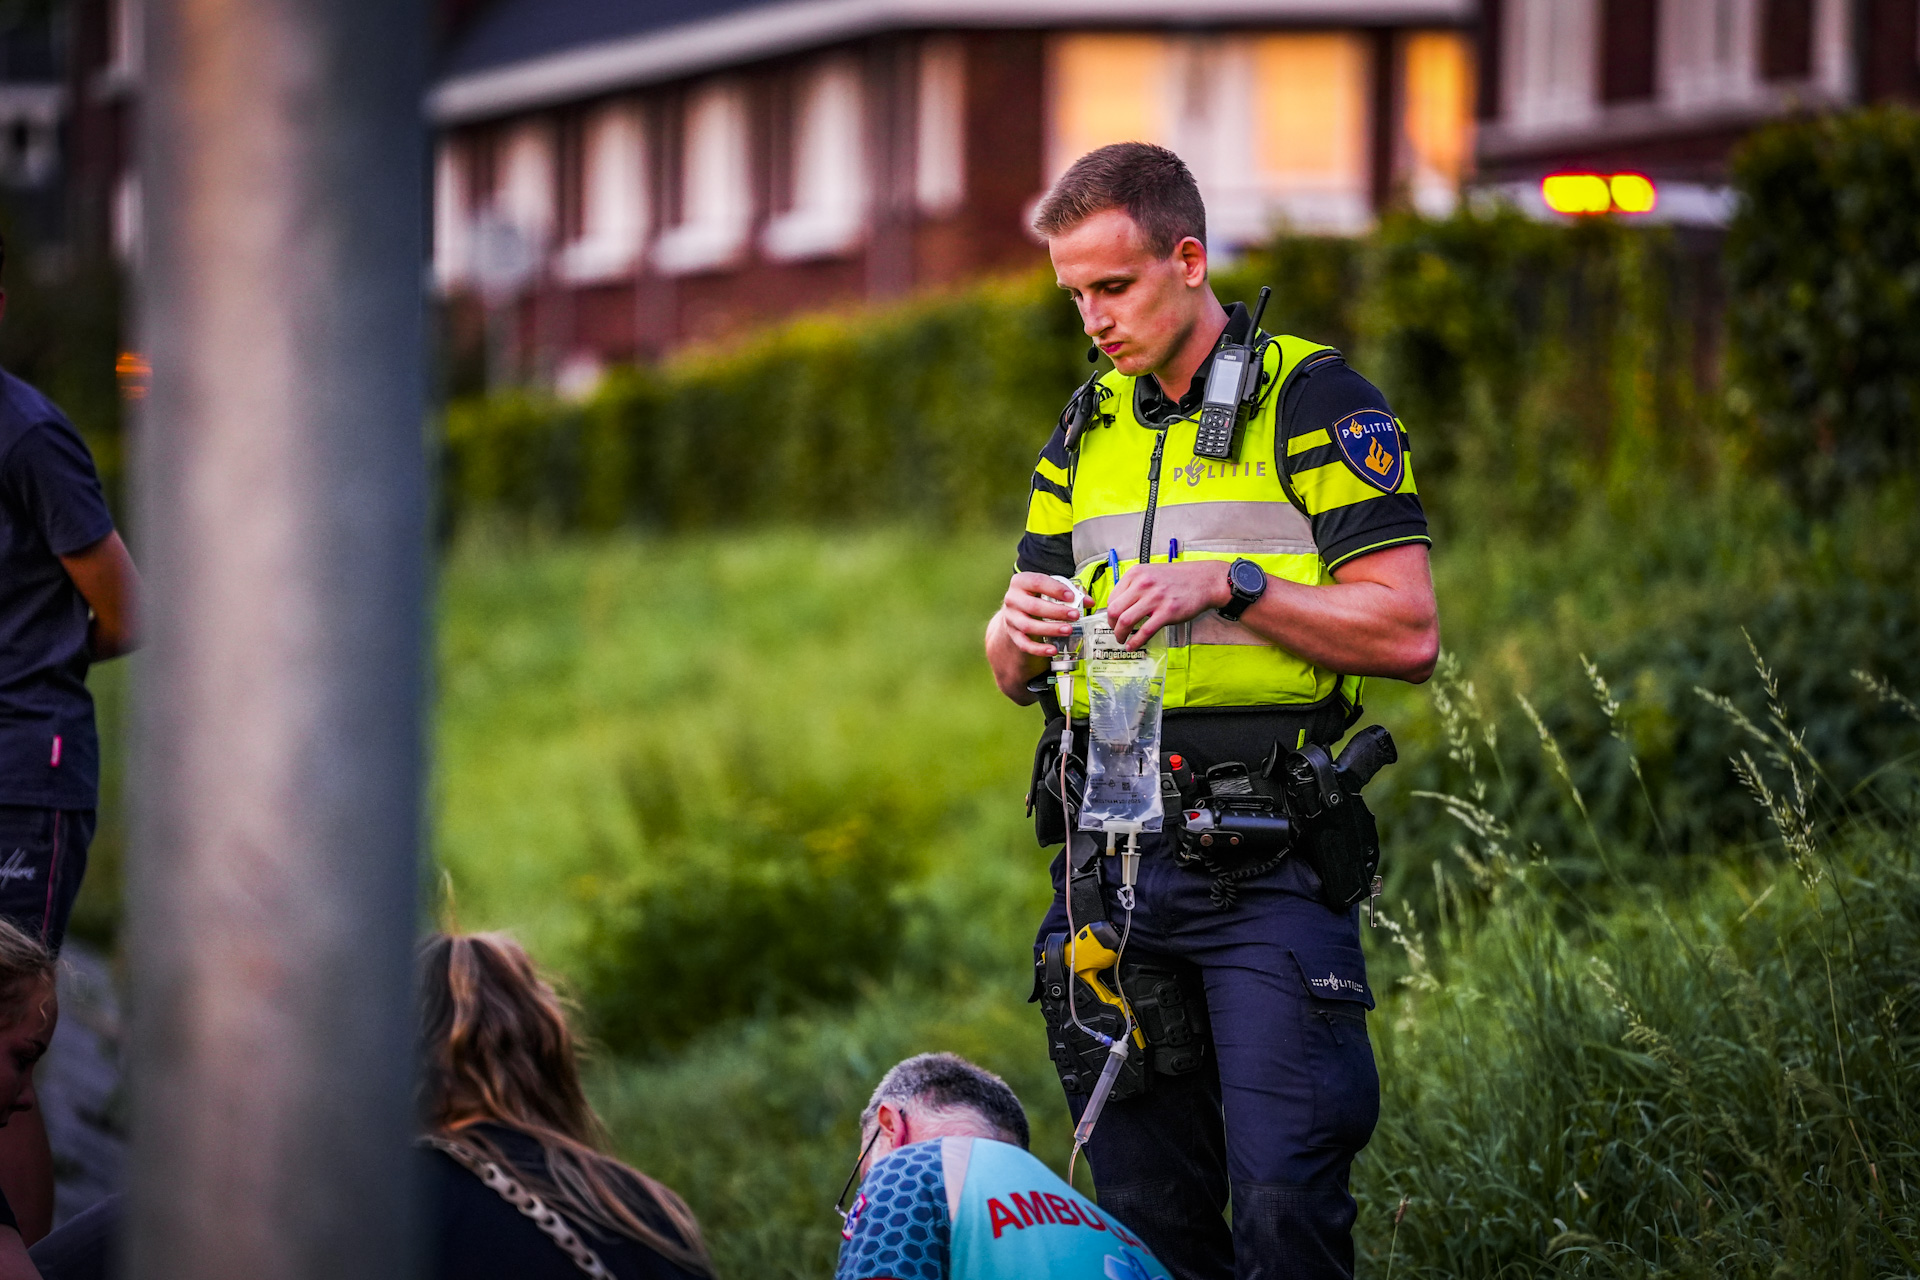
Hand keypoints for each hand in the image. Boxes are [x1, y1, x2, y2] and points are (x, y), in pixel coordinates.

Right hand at [995, 572, 1081, 657]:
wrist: (1017, 610)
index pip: (1037, 582)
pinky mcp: (1012, 634)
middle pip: (1033, 606)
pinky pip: (1024, 644)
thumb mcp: (1050, 588)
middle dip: (1056, 612)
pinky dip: (1038, 649)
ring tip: (1068, 630)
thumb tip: (1088, 602)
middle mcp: (1012, 599)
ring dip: (1050, 629)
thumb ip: (1070, 592)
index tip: (1071, 597)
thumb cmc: (1037, 595)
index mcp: (1021, 582)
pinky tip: (1053, 650)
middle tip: (1075, 615)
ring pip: (1028, 626)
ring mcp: (1010, 618)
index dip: (1055, 589)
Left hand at [1107, 561, 1230, 648]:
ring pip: (1125, 621)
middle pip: (1114, 610)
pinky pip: (1144, 631)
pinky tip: (1133, 646)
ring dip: (1120, 635)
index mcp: (1136, 574)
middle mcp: (1143, 584)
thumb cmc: (1178, 579)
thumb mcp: (1151, 574)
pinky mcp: (1167, 612)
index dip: (1110, 613)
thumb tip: (1120, 607)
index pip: (1112, 598)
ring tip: (1122, 640)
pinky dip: (1135, 642)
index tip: (1114, 621)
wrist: (1204, 581)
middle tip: (1116, 632)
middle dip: (1111, 626)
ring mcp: (1155, 598)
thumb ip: (1135, 587)